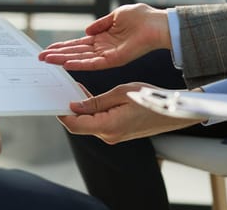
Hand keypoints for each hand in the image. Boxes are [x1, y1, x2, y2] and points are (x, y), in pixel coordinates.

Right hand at [39, 3, 170, 70]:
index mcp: (102, 38)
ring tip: (48, 60)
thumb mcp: (117, 15)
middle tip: (41, 58)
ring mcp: (107, 55)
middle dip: (57, 55)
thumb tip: (87, 29)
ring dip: (63, 60)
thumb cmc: (141, 18)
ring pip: (80, 59)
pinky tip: (66, 63)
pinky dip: (79, 64)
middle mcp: (102, 49)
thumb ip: (101, 23)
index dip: (63, 46)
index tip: (48, 49)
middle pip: (75, 53)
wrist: (157, 24)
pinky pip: (93, 63)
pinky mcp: (113, 60)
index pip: (78, 44)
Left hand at [58, 83, 202, 143]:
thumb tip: (74, 105)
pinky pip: (97, 123)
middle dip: (69, 109)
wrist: (172, 111)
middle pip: (79, 125)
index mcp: (108, 126)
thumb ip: (95, 102)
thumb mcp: (120, 93)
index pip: (75, 124)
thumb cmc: (150, 99)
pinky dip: (91, 112)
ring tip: (76, 90)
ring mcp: (113, 135)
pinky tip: (88, 98)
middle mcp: (108, 135)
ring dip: (80, 109)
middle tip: (63, 90)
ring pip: (88, 123)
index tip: (54, 100)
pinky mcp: (116, 132)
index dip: (62, 114)